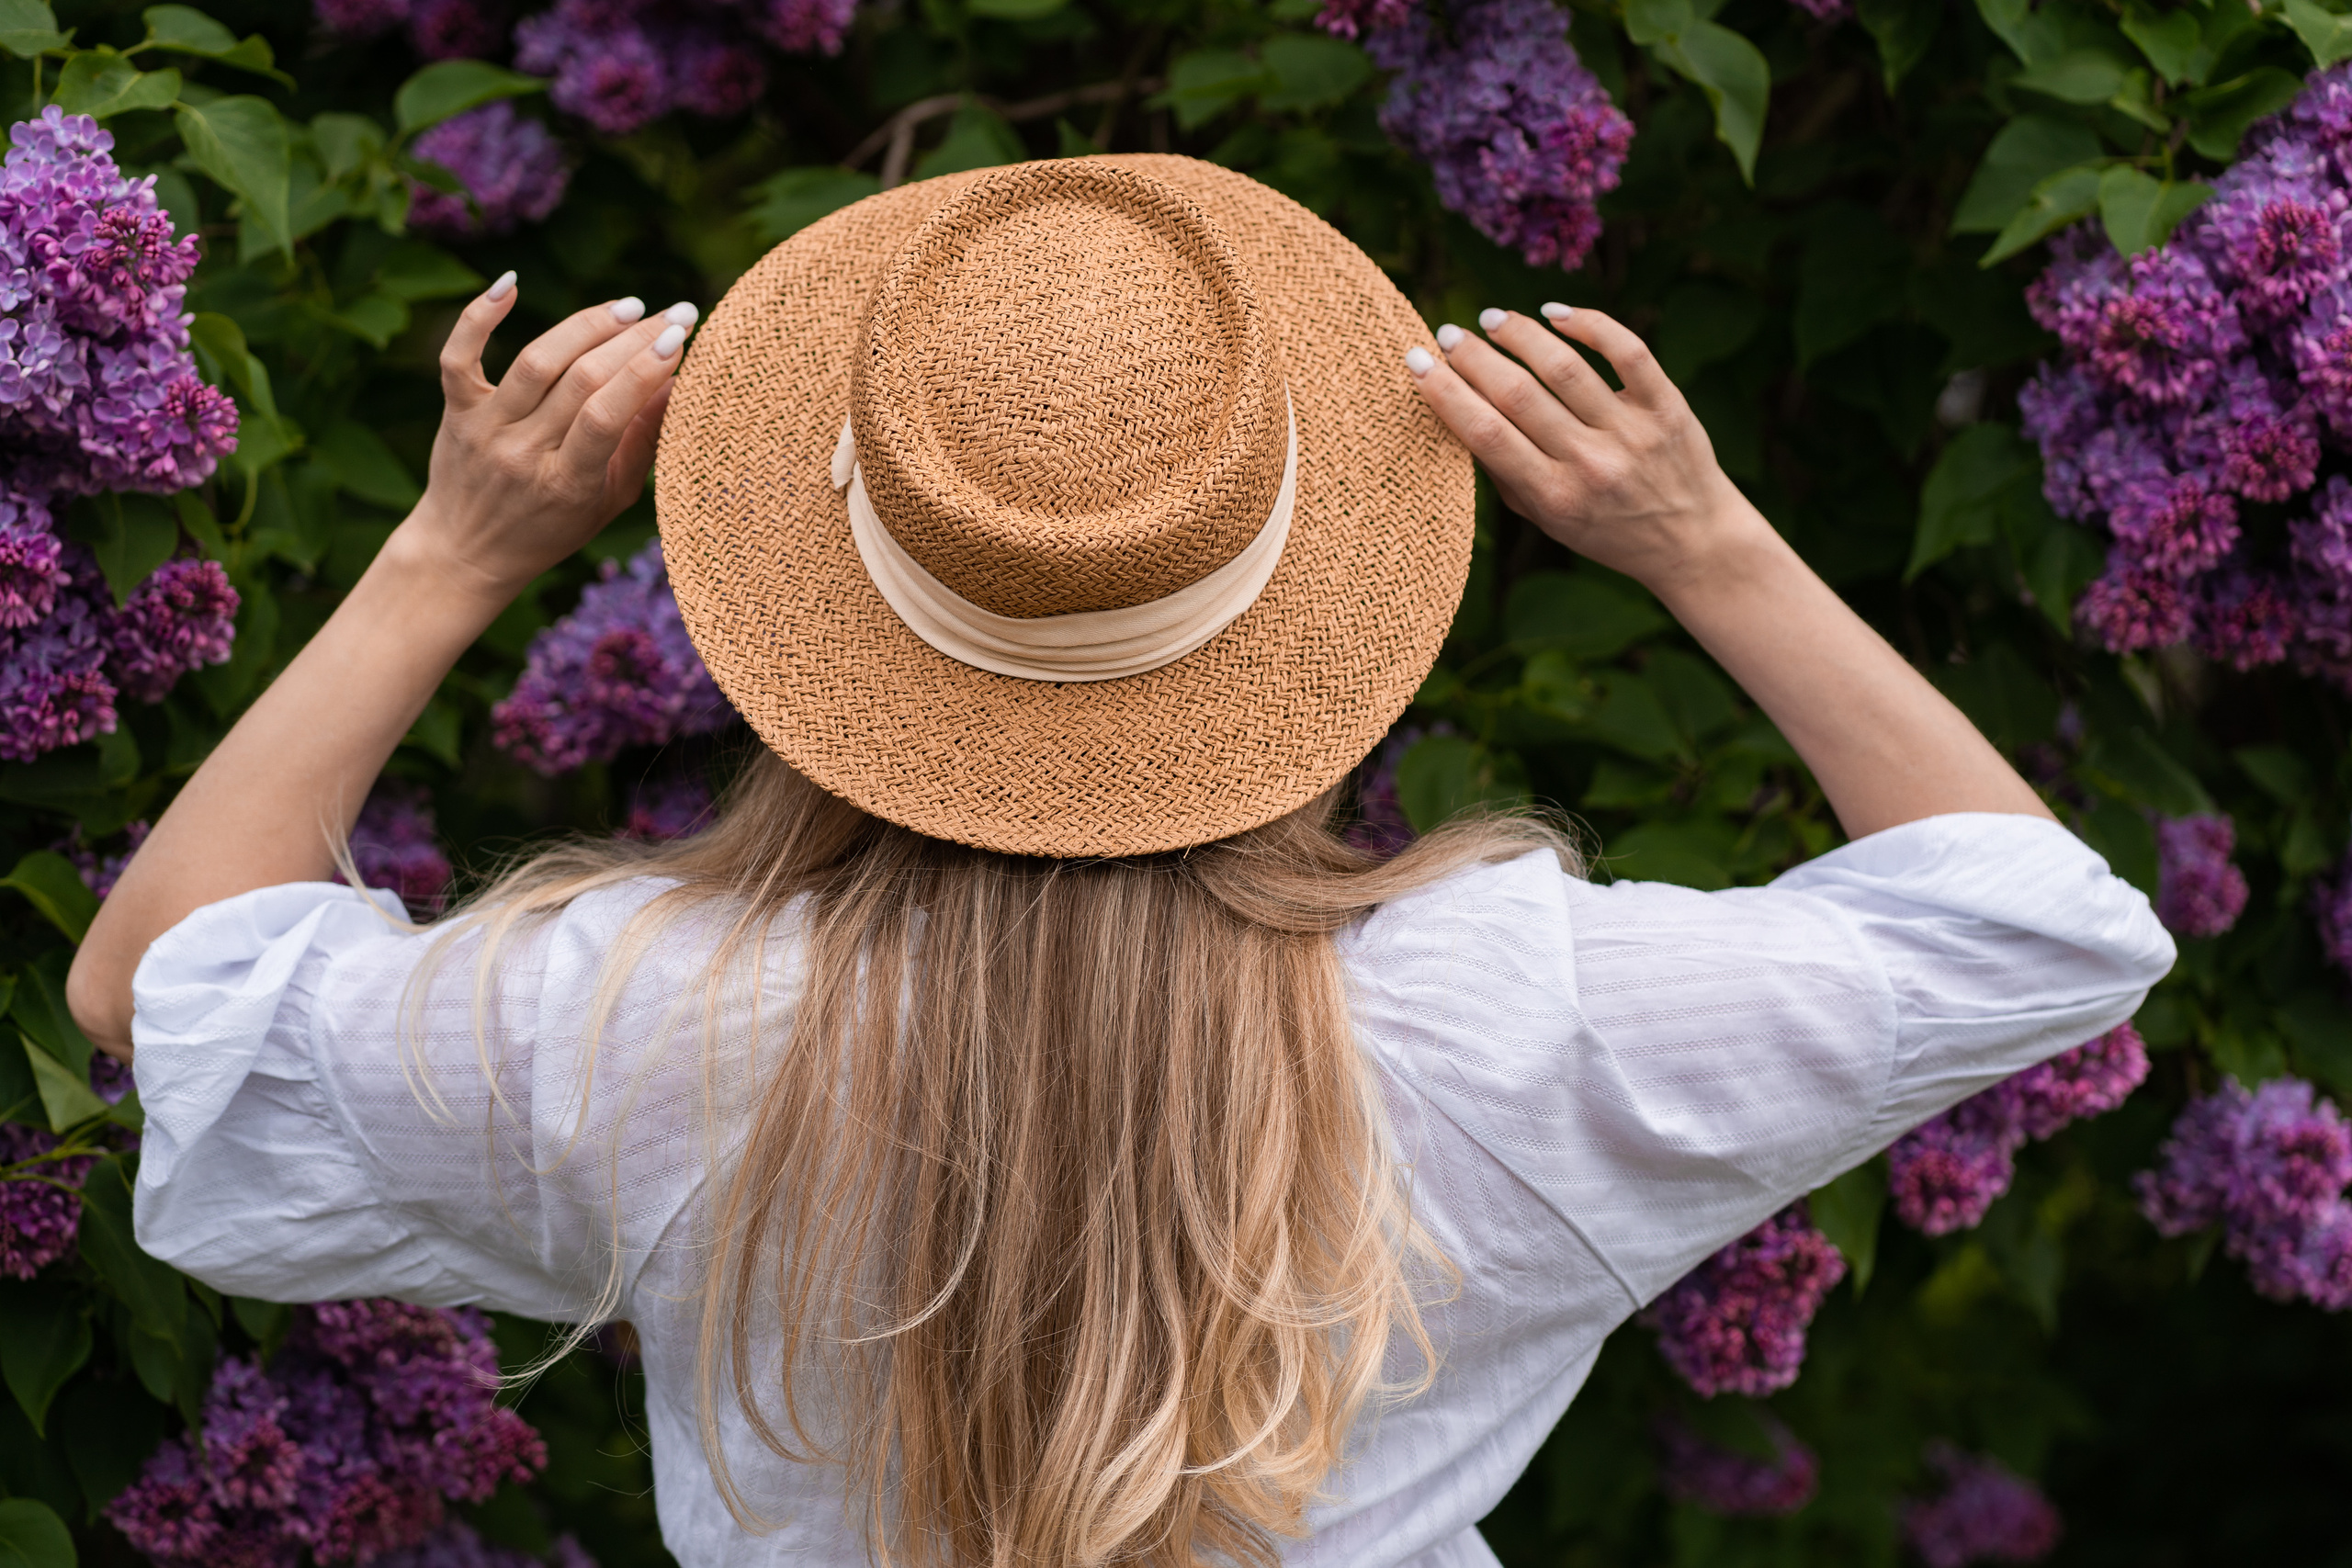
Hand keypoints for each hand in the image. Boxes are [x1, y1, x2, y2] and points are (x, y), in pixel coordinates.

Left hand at [398, 274, 696, 605]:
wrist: (465, 554)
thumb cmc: (552, 529)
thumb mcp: (610, 501)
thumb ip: (643, 445)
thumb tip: (678, 383)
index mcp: (567, 484)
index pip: (606, 416)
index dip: (644, 371)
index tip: (681, 338)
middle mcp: (522, 453)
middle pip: (580, 380)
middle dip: (633, 338)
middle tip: (672, 314)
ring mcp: (485, 429)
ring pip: (537, 361)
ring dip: (587, 325)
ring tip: (629, 307)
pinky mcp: (456, 410)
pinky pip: (459, 356)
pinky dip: (481, 316)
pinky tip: (511, 282)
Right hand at [1407, 304, 1764, 597]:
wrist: (1694, 543)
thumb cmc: (1608, 531)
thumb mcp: (1548, 521)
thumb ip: (1506, 477)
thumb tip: (1458, 416)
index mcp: (1553, 497)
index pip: (1485, 434)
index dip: (1444, 392)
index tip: (1417, 361)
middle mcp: (1591, 465)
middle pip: (1517, 394)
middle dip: (1472, 357)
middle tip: (1448, 334)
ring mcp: (1631, 433)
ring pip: (1565, 366)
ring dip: (1519, 333)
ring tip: (1492, 320)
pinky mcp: (1667, 407)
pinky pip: (1626, 351)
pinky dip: (1588, 324)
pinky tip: (1555, 314)